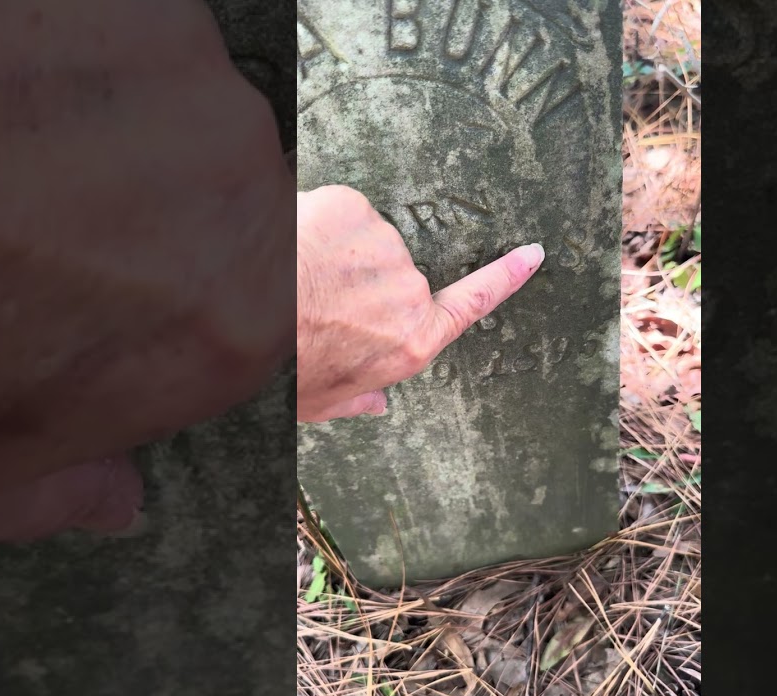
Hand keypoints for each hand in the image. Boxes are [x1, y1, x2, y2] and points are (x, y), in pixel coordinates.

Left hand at [0, 1, 293, 554]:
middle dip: (141, 201)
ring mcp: (179, 72)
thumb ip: (61, 494)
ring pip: (165, 92)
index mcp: (229, 327)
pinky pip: (110, 22)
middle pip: (220, 186)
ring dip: (96, 116)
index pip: (252, 295)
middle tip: (14, 213)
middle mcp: (238, 191)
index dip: (170, 293)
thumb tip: (115, 497)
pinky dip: (46, 42)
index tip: (98, 286)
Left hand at [296, 186, 543, 421]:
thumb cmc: (282, 365)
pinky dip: (315, 223)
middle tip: (311, 298)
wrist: (243, 312)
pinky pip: (338, 212)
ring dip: (334, 250)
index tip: (532, 254)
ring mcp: (385, 249)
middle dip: (356, 281)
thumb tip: (376, 404)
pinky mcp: (355, 211)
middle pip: (394, 276)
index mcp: (410, 341)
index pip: (472, 304)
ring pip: (362, 241)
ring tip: (296, 277)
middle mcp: (408, 294)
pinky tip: (293, 247)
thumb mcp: (320, 401)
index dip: (505, 278)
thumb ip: (356, 399)